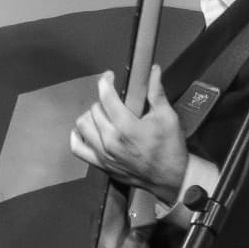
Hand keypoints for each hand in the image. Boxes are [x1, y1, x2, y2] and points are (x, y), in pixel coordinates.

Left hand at [69, 66, 188, 197]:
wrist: (171, 177)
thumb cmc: (170, 147)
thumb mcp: (167, 117)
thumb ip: (156, 92)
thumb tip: (153, 70)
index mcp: (126, 127)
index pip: (106, 97)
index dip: (106, 82)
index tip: (109, 77)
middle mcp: (110, 140)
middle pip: (94, 110)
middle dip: (103, 100)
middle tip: (114, 100)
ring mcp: (103, 154)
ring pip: (83, 125)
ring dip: (91, 115)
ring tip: (103, 114)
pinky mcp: (100, 164)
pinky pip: (78, 148)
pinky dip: (78, 136)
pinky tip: (87, 130)